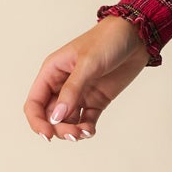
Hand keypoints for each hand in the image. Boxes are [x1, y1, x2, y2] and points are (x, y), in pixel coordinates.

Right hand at [23, 14, 151, 141]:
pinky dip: (86, 129)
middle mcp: (62, 84)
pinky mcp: (97, 100)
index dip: (37, 121)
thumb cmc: (108, 40)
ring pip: (67, 121)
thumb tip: (56, 116)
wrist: (137, 36)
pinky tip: (90, 131)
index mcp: (52, 72)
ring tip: (84, 133)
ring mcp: (80, 93)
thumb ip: (72, 90)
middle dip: (58, 128)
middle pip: (50, 116)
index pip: (34, 102)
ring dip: (72, 131)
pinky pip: (86, 120)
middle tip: (72, 134)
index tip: (47, 134)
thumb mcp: (88, 63)